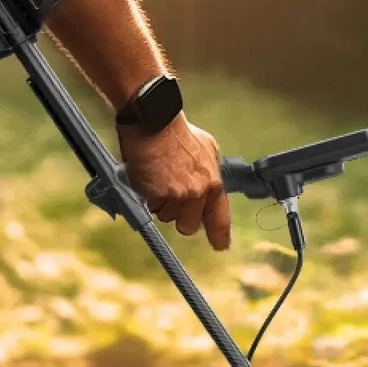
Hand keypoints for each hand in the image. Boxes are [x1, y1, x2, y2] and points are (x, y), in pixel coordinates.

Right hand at [117, 115, 230, 250]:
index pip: (219, 219)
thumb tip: (210, 191)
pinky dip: (148, 195)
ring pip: (166, 217)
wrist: (154, 120)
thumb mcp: (207, 150)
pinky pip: (150, 206)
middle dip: (179, 217)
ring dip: (161, 204)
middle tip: (172, 197)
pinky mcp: (155, 194)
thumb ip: (210, 175)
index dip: (219, 236)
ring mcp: (176, 195)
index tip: (220, 246)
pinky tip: (149, 175)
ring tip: (160, 177)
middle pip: (188, 226)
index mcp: (213, 183)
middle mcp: (197, 193)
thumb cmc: (178, 132)